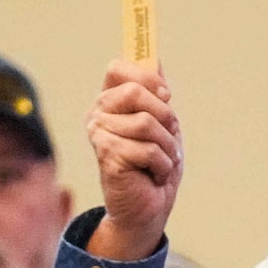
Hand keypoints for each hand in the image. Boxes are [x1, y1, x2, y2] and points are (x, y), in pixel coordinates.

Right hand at [86, 60, 182, 260]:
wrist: (147, 210)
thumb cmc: (155, 167)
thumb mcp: (162, 125)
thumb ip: (155, 93)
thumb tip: (154, 57)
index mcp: (109, 102)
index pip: (118, 68)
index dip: (145, 77)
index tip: (166, 95)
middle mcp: (98, 114)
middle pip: (135, 92)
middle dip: (165, 116)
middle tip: (169, 137)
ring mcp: (99, 134)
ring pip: (146, 123)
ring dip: (168, 147)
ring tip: (162, 162)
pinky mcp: (107, 156)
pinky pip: (148, 149)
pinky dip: (162, 165)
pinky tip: (154, 175)